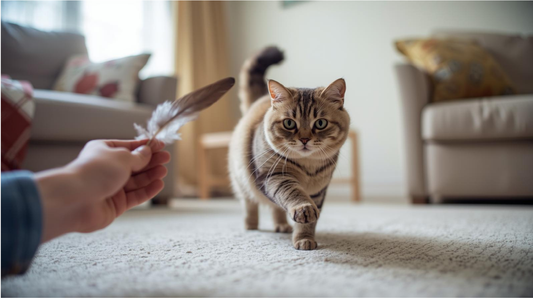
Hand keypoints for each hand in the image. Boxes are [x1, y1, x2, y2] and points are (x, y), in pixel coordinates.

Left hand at [35, 139, 170, 242]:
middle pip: (133, 164)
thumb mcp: (121, 157)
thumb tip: (147, 152)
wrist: (76, 200)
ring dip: (150, 175)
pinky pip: (135, 196)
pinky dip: (147, 190)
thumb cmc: (95, 172)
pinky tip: (158, 184)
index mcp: (104, 151)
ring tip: (163, 171)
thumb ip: (138, 156)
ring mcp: (111, 187)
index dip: (145, 146)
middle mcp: (107, 169)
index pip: (128, 147)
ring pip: (136, 180)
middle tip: (166, 158)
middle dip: (150, 161)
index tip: (161, 145)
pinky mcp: (115, 204)